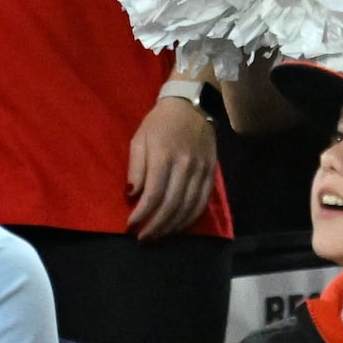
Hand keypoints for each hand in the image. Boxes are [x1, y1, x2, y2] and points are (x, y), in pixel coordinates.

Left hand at [123, 89, 218, 237]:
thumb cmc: (159, 122)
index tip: (130, 225)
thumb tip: (132, 195)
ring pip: (188, 208)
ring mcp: (201, 170)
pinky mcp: (211, 173)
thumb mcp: (140, 138)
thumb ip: (136, 168)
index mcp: (163, 156)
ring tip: (158, 236)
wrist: (192, 104)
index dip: (141, 214)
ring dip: (172, 226)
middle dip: (155, 226)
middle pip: (171, 205)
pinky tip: (178, 226)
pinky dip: (190, 218)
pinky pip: (202, 202)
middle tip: (143, 237)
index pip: (153, 194)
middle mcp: (185, 165)